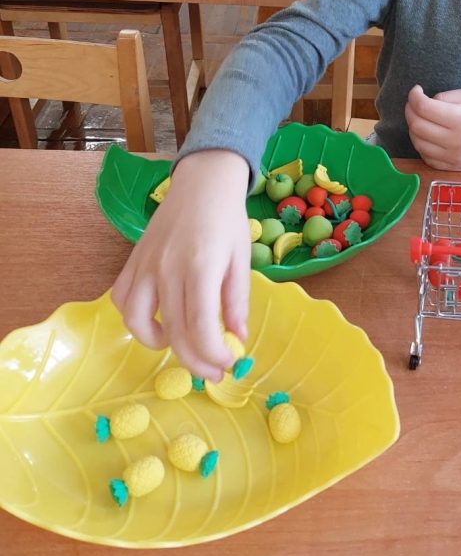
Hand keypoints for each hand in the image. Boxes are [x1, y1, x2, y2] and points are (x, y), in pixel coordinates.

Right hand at [111, 149, 250, 380]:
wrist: (202, 183)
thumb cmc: (227, 220)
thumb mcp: (242, 259)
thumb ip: (237, 301)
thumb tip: (237, 339)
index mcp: (201, 265)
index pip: (200, 326)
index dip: (212, 354)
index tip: (228, 364)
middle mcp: (167, 267)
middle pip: (173, 331)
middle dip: (195, 360)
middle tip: (212, 371)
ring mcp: (145, 265)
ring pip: (138, 322)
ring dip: (160, 344)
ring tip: (183, 345)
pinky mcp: (132, 262)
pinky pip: (123, 301)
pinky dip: (136, 320)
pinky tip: (158, 321)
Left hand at [405, 85, 460, 170]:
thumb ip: (451, 96)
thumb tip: (430, 101)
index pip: (424, 108)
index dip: (414, 96)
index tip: (416, 90)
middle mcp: (455, 141)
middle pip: (417, 126)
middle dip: (410, 110)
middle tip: (415, 102)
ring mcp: (453, 157)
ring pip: (418, 143)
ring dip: (413, 128)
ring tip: (421, 118)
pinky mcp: (453, 168)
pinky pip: (427, 157)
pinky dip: (422, 145)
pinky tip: (428, 135)